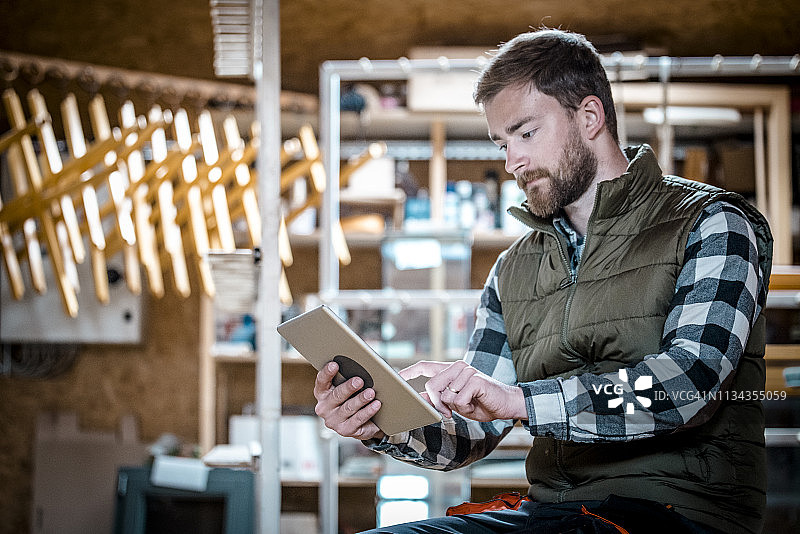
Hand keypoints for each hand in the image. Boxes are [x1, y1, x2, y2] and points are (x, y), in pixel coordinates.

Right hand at [313, 361, 385, 440]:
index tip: (335, 364)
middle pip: (336, 395)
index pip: (321, 381)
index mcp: (322, 393)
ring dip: (360, 399)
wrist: (364, 422)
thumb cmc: (355, 398)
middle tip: (359, 380)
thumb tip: (371, 366)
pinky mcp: (345, 430)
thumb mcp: (351, 386)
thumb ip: (353, 375)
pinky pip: (358, 419)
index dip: (327, 372)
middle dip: (348, 387)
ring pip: (348, 408)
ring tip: (371, 393)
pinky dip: (368, 411)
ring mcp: (333, 420)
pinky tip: (376, 404)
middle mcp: (324, 407)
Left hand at [399, 360, 526, 420]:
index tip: (397, 376)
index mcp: (451, 371)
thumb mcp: (456, 403)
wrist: (506, 404)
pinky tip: (476, 403)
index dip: (410, 371)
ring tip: (469, 404)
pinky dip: (465, 407)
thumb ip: (439, 399)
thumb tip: (420, 398)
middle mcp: (457, 367)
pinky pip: (458, 399)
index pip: (426, 366)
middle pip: (432, 386)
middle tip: (449, 413)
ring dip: (455, 407)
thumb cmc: (481, 403)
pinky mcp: (475, 379)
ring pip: (445, 395)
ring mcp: (466, 371)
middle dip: (437, 404)